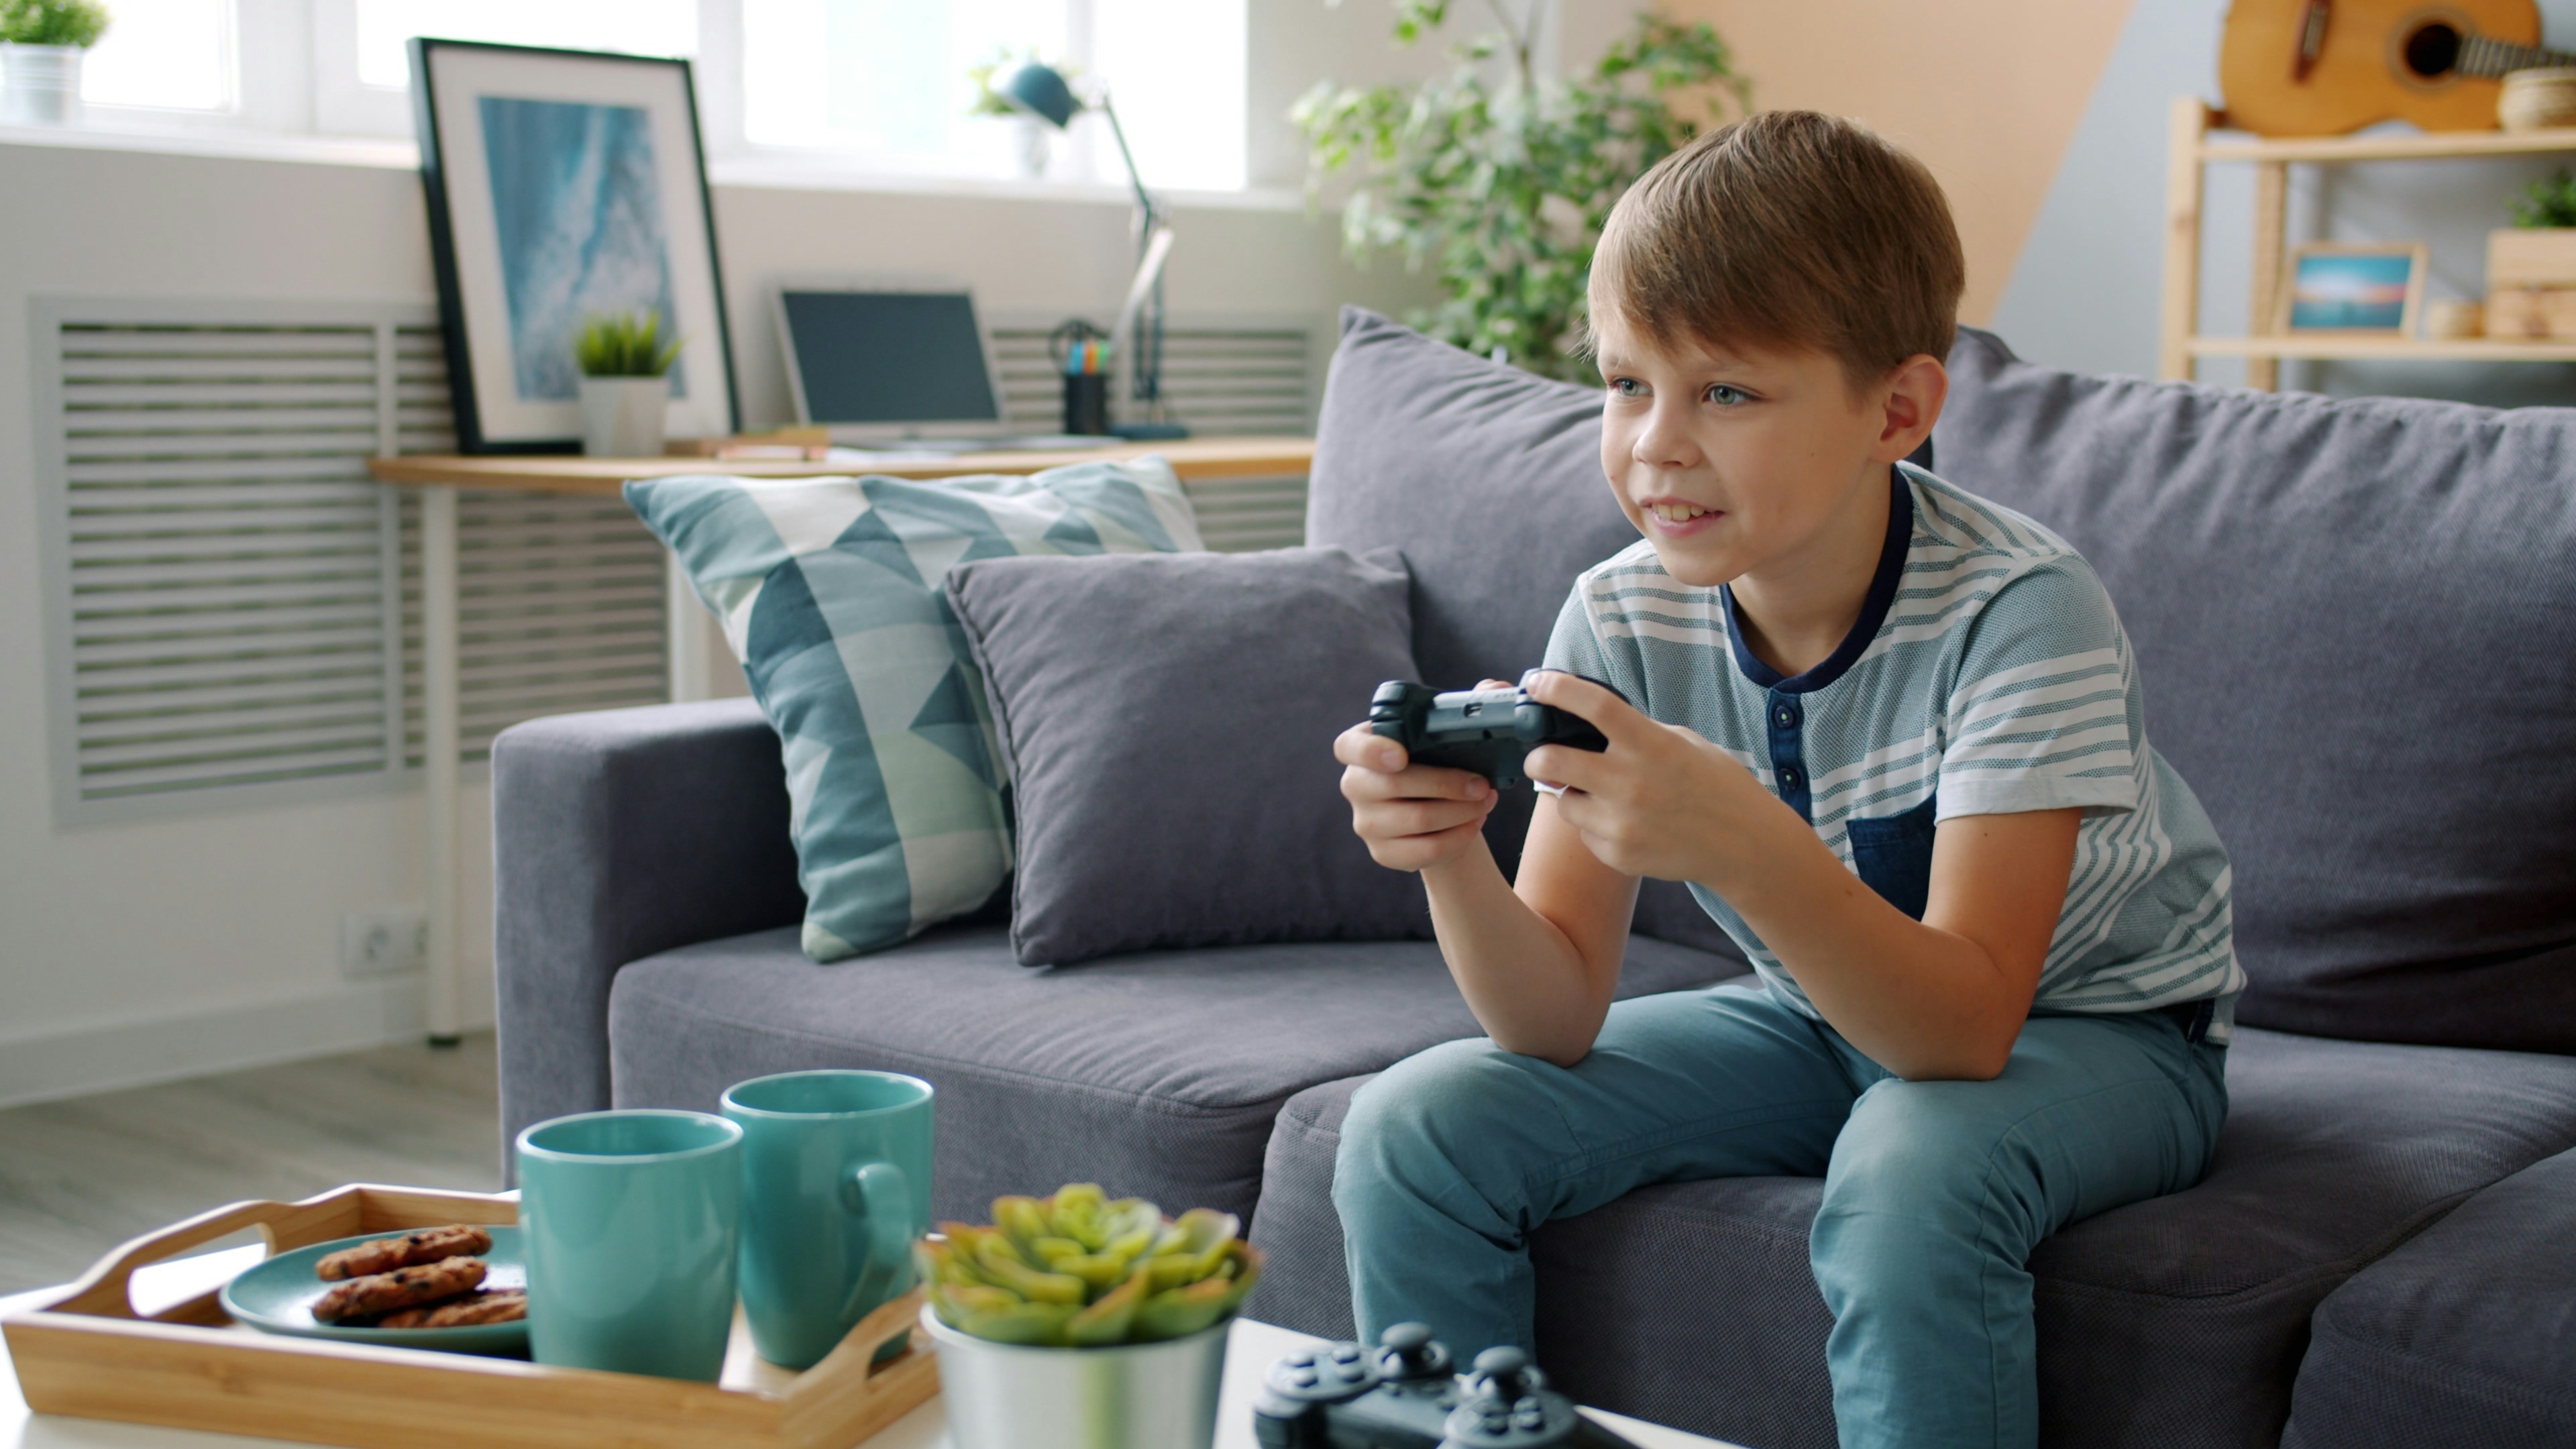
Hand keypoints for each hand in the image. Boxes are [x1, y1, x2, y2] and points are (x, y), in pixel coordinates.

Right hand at [1333, 679, 1511, 872]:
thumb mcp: (1446, 734)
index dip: (1371, 751)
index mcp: (1361, 746)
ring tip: (1486, 801)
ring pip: (1416, 820)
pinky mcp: (1383, 853)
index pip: (1349, 747)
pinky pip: (1424, 851)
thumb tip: (1495, 687)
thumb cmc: (1439, 762)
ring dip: (1460, 811)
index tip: (1401, 755)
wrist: (1439, 810)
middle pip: (1394, 786)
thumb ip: (1467, 706)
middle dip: (1447, 784)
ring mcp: (1365, 823)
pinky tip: (1474, 823)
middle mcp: (1355, 785)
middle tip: (1483, 784)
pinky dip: (1457, 837)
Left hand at [1521, 671, 1780, 883]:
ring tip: (1608, 797)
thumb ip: (1635, 734)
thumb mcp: (1682, 743)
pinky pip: (1586, 834)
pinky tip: (1630, 824)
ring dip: (1574, 795)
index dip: (1557, 688)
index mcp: (1651, 744)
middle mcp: (1631, 783)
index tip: (1536, 683)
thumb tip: (1585, 727)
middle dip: (1536, 757)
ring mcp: (1622, 824)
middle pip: (1550, 762)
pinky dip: (1597, 826)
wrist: (1745, 845)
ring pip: (1563, 804)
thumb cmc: (1716, 785)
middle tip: (1540, 756)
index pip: (1593, 705)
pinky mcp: (1618, 855)